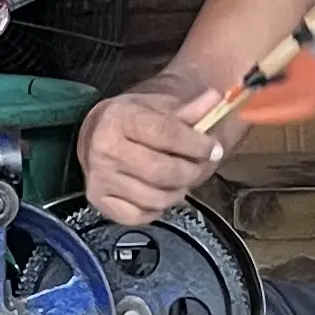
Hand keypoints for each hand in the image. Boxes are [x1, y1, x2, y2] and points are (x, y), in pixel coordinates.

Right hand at [75, 84, 224, 224]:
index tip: (213, 149)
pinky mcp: (99, 201)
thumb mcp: (160, 108)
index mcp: (120, 117)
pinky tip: (159, 194)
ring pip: (154, 198)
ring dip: (177, 192)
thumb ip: (190, 109)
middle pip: (163, 171)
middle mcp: (105, 148)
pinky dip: (156, 209)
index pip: (167, 134)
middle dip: (191, 172)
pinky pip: (139, 216)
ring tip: (181, 180)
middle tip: (199, 167)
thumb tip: (216, 98)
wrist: (98, 134)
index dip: (196, 144)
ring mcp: (99, 177)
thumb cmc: (134, 120)